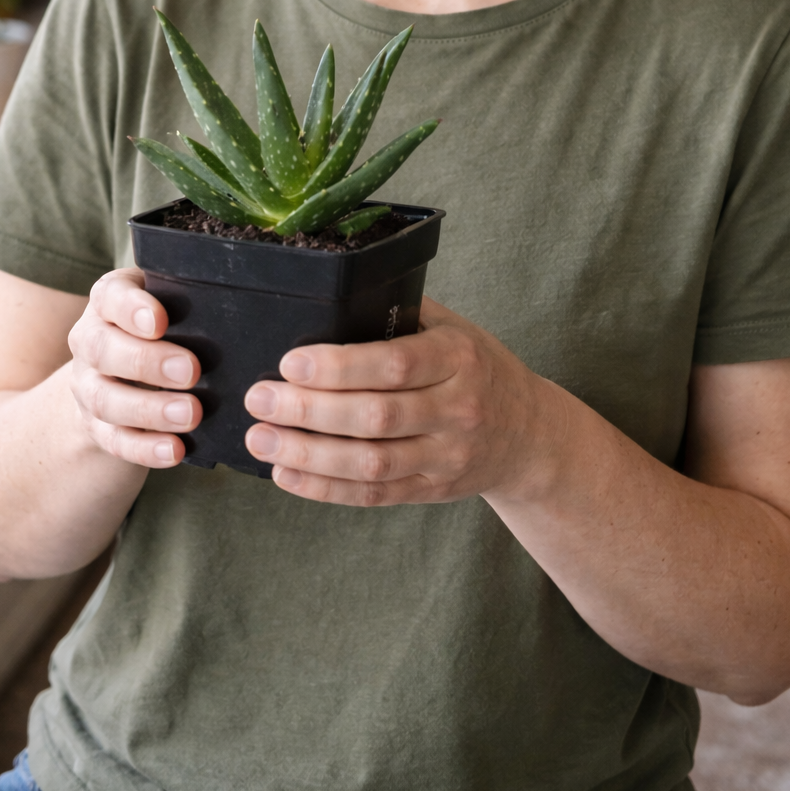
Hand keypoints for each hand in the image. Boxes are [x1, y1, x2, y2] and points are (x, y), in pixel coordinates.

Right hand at [68, 267, 201, 467]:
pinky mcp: (95, 426)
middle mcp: (89, 341)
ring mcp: (86, 386)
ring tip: (191, 414)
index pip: (110, 296)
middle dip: (145, 362)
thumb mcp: (170, 304)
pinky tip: (174, 451)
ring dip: (149, 410)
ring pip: (104, 399)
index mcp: (108, 302)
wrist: (117, 374)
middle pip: (101, 349)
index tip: (160, 322)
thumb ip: (190, 300)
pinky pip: (114, 440)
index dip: (130, 309)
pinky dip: (144, 448)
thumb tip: (241, 307)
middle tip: (190, 371)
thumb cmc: (162, 327)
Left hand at [243, 297, 544, 504]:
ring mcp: (446, 457)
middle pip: (376, 417)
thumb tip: (331, 295)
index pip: (394, 364)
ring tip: (261, 440)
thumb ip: (402, 313)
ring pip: (371, 463)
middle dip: (309, 410)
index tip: (289, 363)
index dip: (338, 367)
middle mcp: (457, 410)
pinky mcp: (432, 491)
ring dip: (308, 454)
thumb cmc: (478, 368)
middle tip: (260, 400)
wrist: (529, 436)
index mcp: (458, 358)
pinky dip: (325, 488)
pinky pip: (374, 495)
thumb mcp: (455, 329)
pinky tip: (287, 475)